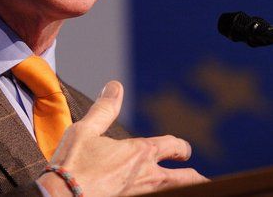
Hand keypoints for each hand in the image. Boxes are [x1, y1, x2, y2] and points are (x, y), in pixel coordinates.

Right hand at [36, 81, 207, 196]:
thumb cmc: (72, 165)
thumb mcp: (85, 130)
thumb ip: (104, 109)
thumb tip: (115, 86)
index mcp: (139, 153)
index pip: (171, 146)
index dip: (180, 146)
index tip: (185, 150)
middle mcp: (146, 176)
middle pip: (184, 178)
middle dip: (195, 177)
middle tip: (200, 177)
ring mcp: (140, 194)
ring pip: (174, 192)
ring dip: (185, 189)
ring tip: (190, 189)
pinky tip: (157, 196)